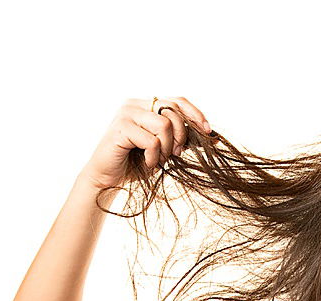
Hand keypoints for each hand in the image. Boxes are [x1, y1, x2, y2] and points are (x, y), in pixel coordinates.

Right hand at [79, 96, 211, 189]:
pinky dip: (154, 156)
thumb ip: (182, 139)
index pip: (178, 101)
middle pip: (173, 112)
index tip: (208, 131)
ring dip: (167, 148)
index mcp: (146, 105)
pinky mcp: (121, 128)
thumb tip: (213, 137)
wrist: (108, 179)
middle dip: (181, 136)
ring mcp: (126, 113)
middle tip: (175, 154)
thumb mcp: (165, 149)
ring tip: (158, 159)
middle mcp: (135, 104)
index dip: (195, 114)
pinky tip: (148, 164)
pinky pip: (152, 140)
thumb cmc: (136, 163)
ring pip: (164, 125)